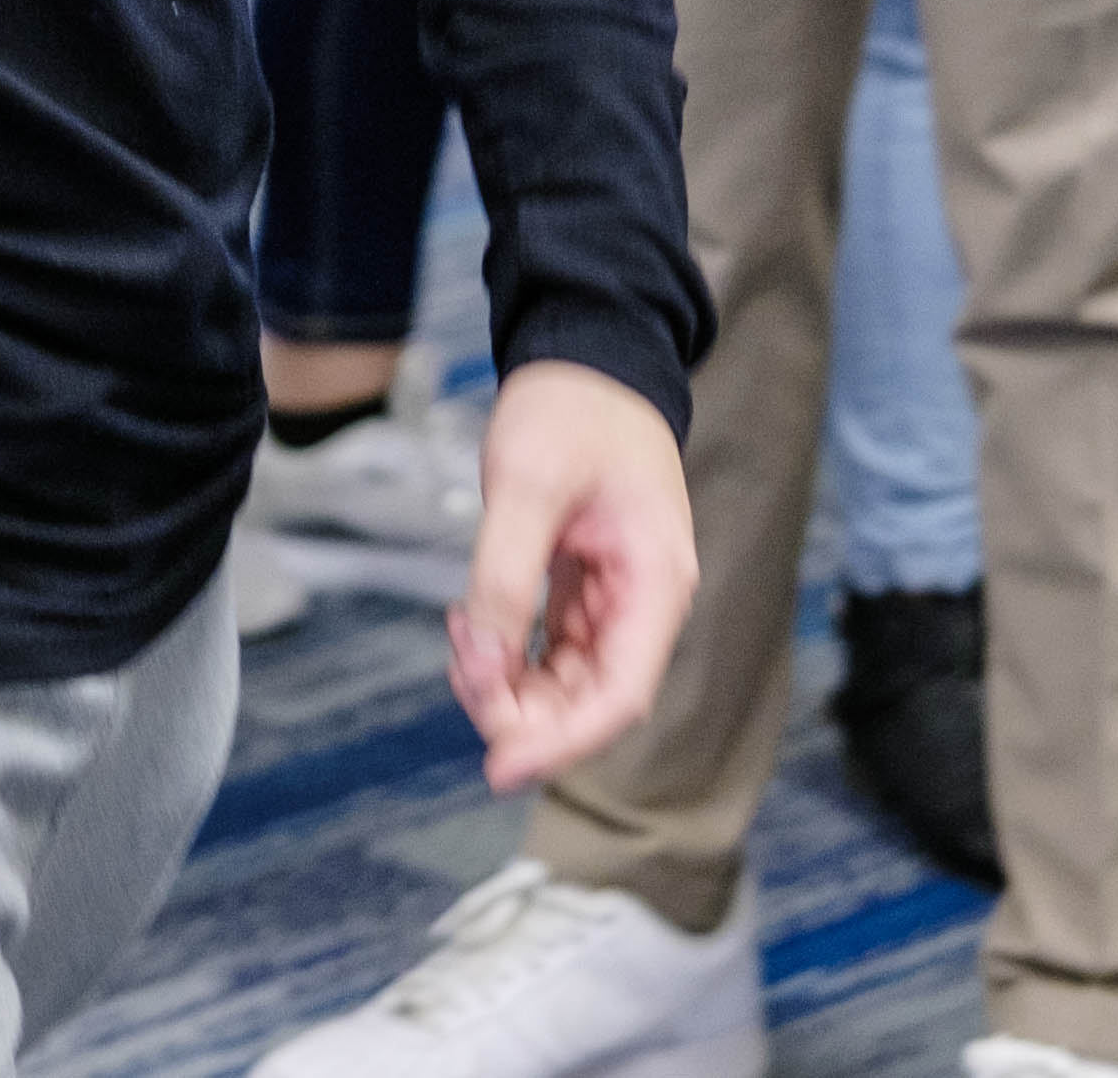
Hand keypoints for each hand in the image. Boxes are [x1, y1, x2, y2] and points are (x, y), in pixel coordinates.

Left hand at [447, 362, 694, 792]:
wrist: (586, 352)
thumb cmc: (570, 410)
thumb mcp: (529, 485)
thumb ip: (506, 576)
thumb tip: (487, 663)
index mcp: (656, 582)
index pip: (619, 697)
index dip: (562, 742)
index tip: (499, 764)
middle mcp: (645, 601)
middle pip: (591, 700)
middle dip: (523, 709)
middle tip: (462, 671)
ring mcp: (617, 595)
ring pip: (567, 679)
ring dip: (512, 683)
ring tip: (462, 640)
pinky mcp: (587, 584)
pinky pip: (552, 645)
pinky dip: (511, 651)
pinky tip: (473, 630)